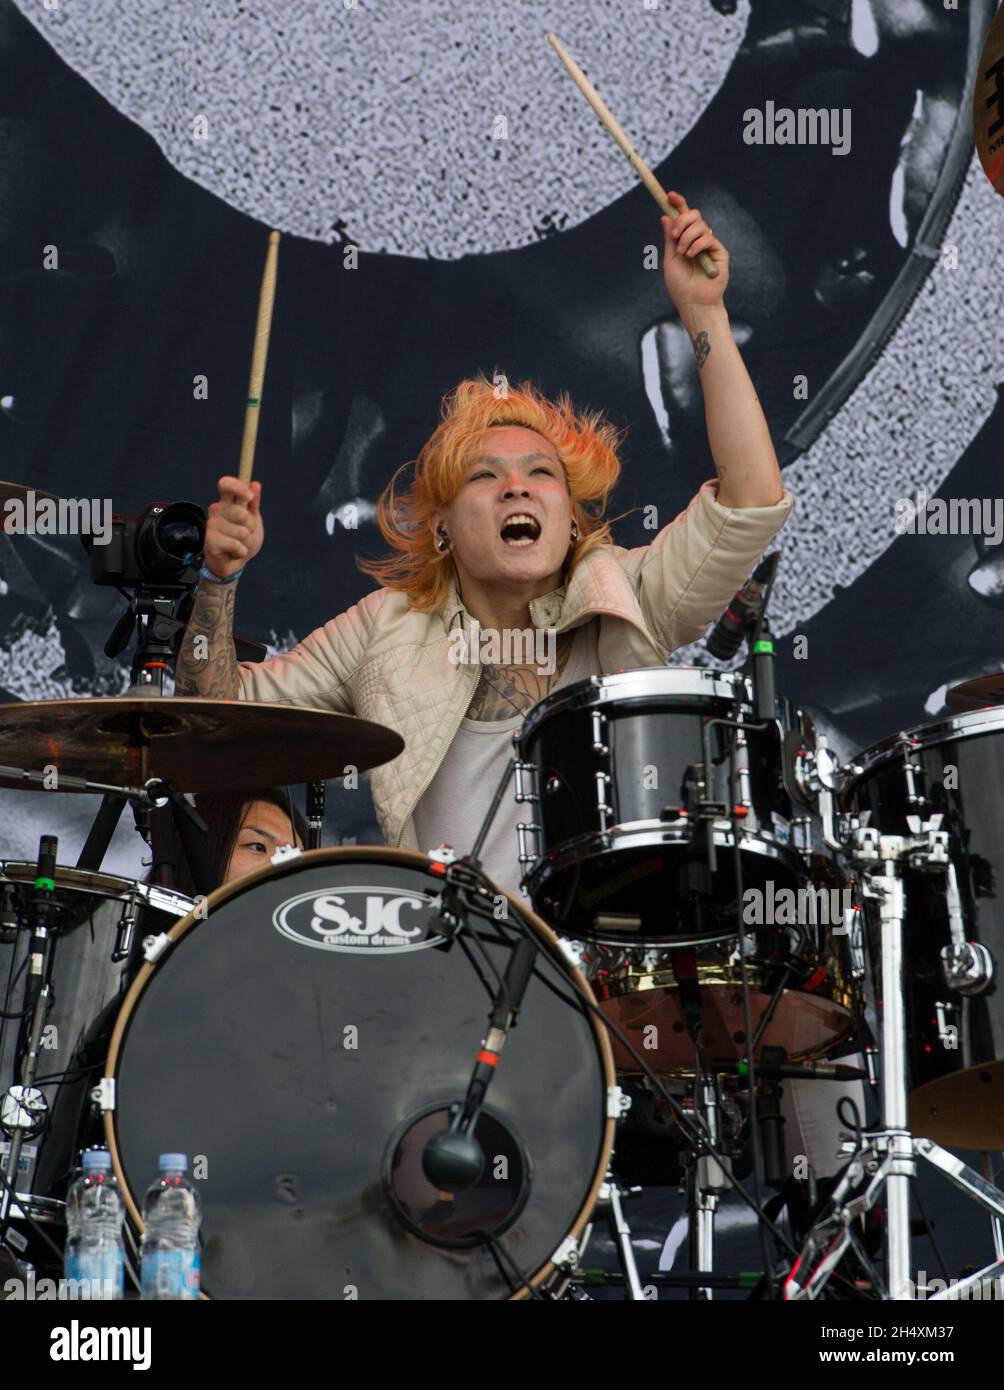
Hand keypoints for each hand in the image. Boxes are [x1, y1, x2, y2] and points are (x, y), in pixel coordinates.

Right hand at [203, 476, 263, 579]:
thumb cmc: (242, 539)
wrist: (234, 563)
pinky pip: (236, 545)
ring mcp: (211, 525)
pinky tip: (234, 552)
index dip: (238, 487)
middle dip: (250, 526)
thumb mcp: (253, 520)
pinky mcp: (210, 541)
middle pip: (240, 512)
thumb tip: (255, 484)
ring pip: (241, 532)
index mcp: (226, 502)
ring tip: (239, 543)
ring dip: (246, 541)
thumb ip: (254, 503)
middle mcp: (216, 510)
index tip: (250, 497)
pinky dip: (241, 551)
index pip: (225, 484)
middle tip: (246, 532)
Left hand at [661, 190, 728, 309]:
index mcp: (684, 240)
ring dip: (687, 237)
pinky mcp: (719, 251)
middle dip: (682, 220)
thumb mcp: (670, 258)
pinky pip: (708, 237)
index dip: (678, 204)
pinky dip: (697, 245)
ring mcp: (709, 245)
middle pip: (694, 215)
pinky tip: (692, 256)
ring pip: (700, 225)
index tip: (669, 196)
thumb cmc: (680, 285)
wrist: (693, 301)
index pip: (683, 217)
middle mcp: (697, 240)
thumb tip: (665, 216)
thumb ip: (670, 237)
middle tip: (674, 234)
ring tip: (683, 253)